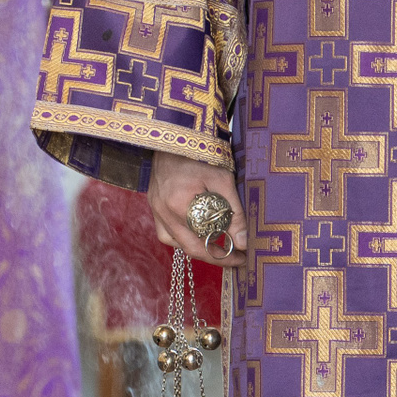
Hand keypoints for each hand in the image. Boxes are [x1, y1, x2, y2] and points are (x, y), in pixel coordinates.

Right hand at [148, 150, 248, 267]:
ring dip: (199, 249)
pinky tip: (197, 235)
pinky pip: (167, 234)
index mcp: (180, 204)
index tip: (243, 257)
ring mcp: (156, 210)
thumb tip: (243, 242)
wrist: (174, 138)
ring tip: (220, 248)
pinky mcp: (154, 207)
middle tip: (236, 258)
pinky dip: (183, 239)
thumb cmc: (200, 155)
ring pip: (178, 244)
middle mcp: (164, 211)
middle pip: (190, 248)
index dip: (225, 254)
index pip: (204, 241)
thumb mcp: (222, 180)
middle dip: (215, 256)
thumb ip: (234, 213)